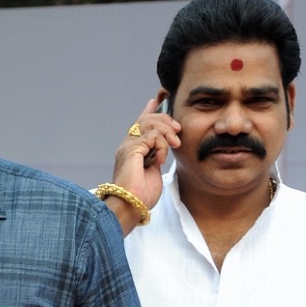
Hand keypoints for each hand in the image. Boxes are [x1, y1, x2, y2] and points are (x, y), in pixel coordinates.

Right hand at [110, 97, 181, 215]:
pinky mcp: (131, 149)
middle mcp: (127, 146)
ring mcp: (128, 147)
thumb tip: (166, 147)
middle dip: (165, 120)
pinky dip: (162, 145)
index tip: (158, 98)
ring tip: (175, 144)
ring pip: (149, 123)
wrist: (130, 208)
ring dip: (167, 131)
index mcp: (132, 151)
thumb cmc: (140, 197)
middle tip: (178, 131)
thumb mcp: (154, 173)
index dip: (150, 110)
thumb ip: (157, 158)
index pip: (140, 124)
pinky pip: (152, 136)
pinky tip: (162, 159)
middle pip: (146, 119)